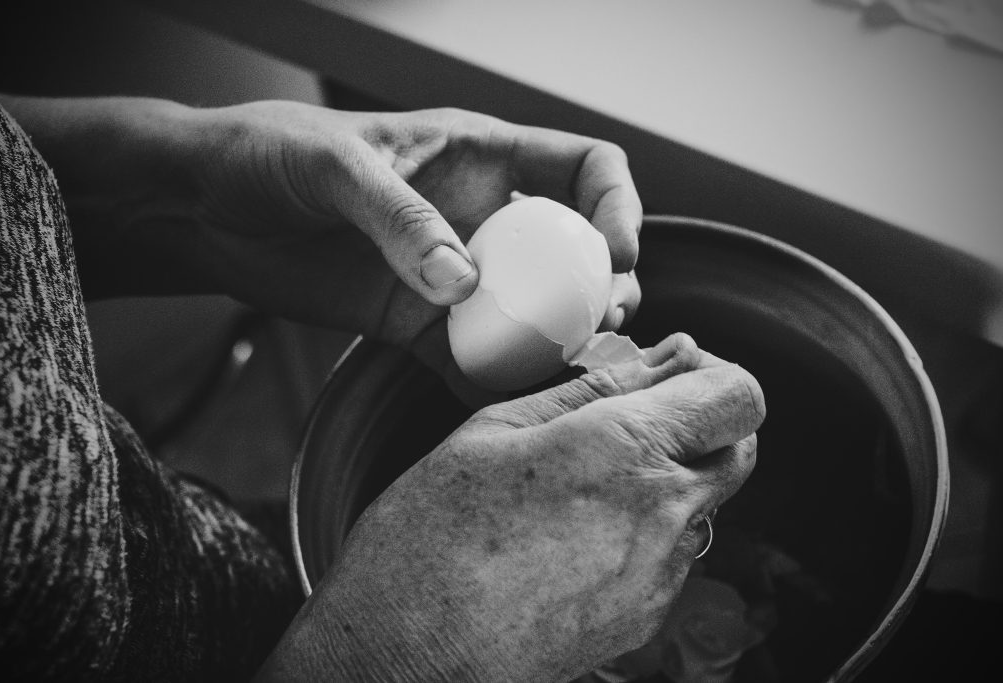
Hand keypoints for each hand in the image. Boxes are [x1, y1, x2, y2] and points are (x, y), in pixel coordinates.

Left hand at [4, 95, 641, 394]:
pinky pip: (472, 358)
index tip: (616, 256)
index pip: (584, 167)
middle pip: (575, 252)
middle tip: (604, 325)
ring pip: (534, 312)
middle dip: (605, 288)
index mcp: (482, 155)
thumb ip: (398, 218)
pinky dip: (494, 382)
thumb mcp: (333, 167)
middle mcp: (481, 218)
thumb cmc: (269, 155)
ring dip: (561, 342)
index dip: (617, 206)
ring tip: (571, 369)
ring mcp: (452, 275)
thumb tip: (460, 285)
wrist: (209, 208)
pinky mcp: (415, 323)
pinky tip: (505, 403)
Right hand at [255, 334, 765, 681]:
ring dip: (670, 479)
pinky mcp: (645, 619)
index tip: (672, 374)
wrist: (407, 657)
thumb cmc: (431, 534)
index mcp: (627, 449)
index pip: (740, 397)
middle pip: (739, 451)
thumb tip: (665, 356)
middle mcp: (664, 514)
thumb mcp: (496, 429)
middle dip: (704, 423)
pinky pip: (673, 556)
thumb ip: (594, 386)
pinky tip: (574, 536)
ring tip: (585, 485)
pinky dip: (646, 531)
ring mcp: (660, 576)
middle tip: (636, 419)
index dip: (714, 375)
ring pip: (705, 505)